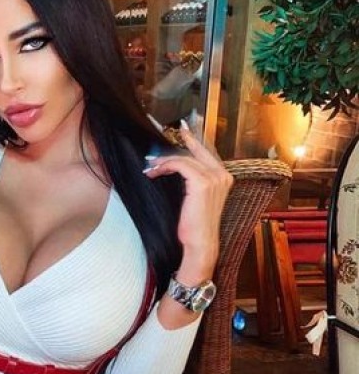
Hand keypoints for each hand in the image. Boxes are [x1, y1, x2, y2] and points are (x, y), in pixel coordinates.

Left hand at [144, 122, 232, 284]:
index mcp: (224, 177)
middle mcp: (223, 175)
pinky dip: (165, 166)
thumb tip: (174, 164)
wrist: (200, 243)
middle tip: (157, 142)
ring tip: (150, 167)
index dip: (192, 140)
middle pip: (195, 151)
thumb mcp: (195, 198)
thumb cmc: (195, 225)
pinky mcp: (202, 182)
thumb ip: (192, 180)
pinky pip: (180, 164)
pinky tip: (154, 172)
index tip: (182, 130)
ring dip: (163, 161)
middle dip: (175, 146)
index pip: (206, 152)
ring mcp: (214, 178)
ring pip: (184, 158)